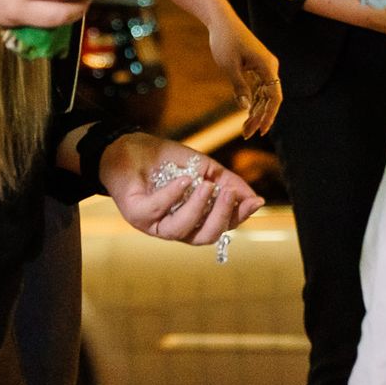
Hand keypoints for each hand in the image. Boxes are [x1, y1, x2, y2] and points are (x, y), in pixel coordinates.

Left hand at [98, 133, 262, 244]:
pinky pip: (157, 211)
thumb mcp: (202, 167)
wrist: (129, 147)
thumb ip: (226, 182)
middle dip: (221, 217)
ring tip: (207, 184)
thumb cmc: (165, 160)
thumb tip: (254, 198)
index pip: (220, 227)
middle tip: (230, 192)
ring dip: (198, 208)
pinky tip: (184, 180)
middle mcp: (173, 227)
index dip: (238, 217)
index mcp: (192, 219)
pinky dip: (173, 195)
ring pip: (181, 230)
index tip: (255, 201)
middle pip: (204, 237)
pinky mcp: (135, 214)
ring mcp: (153, 223)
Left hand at [205, 12, 281, 137]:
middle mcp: (270, 67)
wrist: (221, 21)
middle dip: (260, 117)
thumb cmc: (225, 41)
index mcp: (268, 66)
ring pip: (264, 94)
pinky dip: (252, 101)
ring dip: (256, 111)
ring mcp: (264, 67)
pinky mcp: (256, 66)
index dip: (269, 115)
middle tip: (247, 134)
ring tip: (245, 129)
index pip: (275, 97)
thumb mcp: (229, 66)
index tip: (262, 130)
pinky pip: (258, 88)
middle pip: (270, 98)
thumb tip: (245, 108)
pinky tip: (246, 114)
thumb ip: (240, 87)